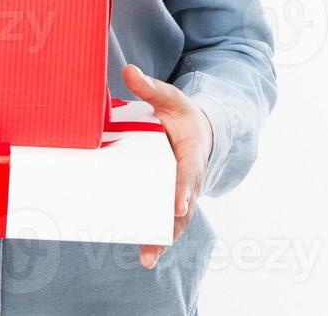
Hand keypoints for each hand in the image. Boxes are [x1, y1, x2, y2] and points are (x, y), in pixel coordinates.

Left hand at [121, 63, 211, 268]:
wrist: (199, 131)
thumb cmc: (182, 115)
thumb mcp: (169, 98)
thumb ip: (150, 87)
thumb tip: (128, 70)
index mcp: (192, 153)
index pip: (188, 174)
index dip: (183, 190)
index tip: (177, 205)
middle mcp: (190, 179)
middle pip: (184, 208)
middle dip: (172, 226)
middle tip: (157, 244)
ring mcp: (182, 193)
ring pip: (176, 221)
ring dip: (164, 238)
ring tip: (148, 257)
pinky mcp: (170, 200)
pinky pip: (166, 221)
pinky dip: (158, 236)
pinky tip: (145, 254)